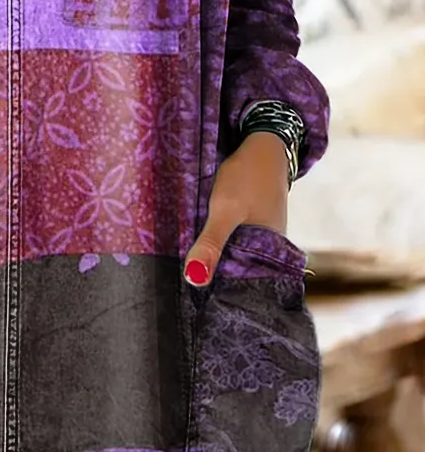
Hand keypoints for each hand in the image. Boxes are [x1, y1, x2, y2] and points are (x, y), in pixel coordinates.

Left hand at [183, 130, 289, 286]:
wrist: (263, 145)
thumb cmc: (248, 178)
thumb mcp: (226, 211)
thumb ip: (212, 244)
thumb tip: (195, 280)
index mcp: (269, 256)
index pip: (243, 289)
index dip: (220, 297)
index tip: (194, 306)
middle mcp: (267, 251)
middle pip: (236, 274)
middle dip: (213, 281)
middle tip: (181, 292)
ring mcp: (259, 237)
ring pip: (232, 257)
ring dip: (213, 262)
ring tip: (184, 275)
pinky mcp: (249, 225)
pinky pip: (231, 242)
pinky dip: (216, 245)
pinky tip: (197, 247)